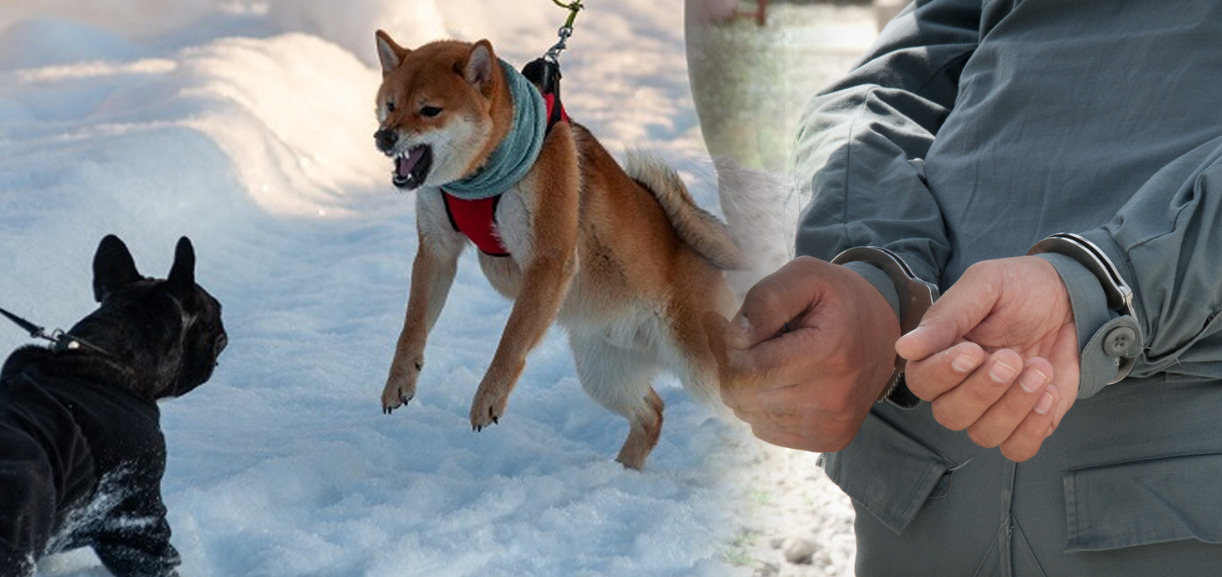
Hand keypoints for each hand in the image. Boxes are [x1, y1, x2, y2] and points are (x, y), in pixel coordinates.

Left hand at [704, 257, 900, 451]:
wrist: (882, 329)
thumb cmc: (838, 298)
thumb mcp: (806, 275)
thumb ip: (766, 299)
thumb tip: (736, 337)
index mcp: (829, 354)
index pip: (749, 368)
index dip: (734, 347)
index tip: (749, 329)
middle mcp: (834, 398)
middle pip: (744, 396)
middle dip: (737, 367)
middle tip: (755, 345)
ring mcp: (832, 424)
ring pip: (750, 414)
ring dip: (749, 387)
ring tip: (773, 361)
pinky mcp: (828, 439)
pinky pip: (766, 429)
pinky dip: (762, 407)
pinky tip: (782, 383)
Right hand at [895, 256, 1079, 461]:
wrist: (1072, 296)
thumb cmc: (1021, 287)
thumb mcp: (984, 286)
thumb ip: (946, 316)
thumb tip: (904, 348)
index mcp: (940, 354)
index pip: (922, 382)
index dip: (944, 373)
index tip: (974, 351)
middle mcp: (960, 387)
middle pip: (949, 415)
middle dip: (983, 391)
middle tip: (1012, 358)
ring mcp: (993, 408)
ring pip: (983, 434)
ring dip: (1013, 407)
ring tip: (1039, 370)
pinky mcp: (1027, 421)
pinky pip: (1018, 449)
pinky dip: (1033, 429)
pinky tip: (1049, 394)